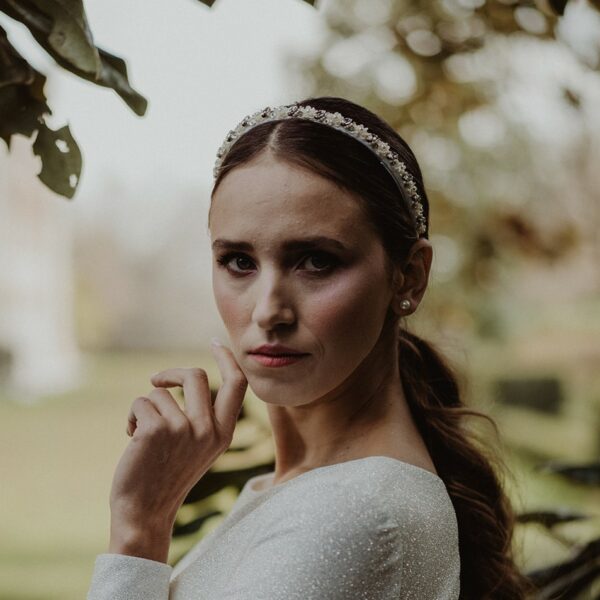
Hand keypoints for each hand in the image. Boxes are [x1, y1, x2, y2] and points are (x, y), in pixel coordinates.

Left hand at [108, 340, 247, 559]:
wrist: (145, 512)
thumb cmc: (168, 475)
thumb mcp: (199, 446)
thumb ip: (203, 416)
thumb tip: (187, 378)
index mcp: (224, 432)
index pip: (236, 384)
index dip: (227, 359)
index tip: (215, 343)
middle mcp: (209, 429)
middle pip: (196, 375)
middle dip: (171, 373)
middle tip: (156, 380)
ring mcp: (184, 429)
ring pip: (160, 393)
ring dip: (146, 409)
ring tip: (142, 436)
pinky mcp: (156, 430)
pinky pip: (140, 402)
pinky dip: (132, 417)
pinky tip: (133, 440)